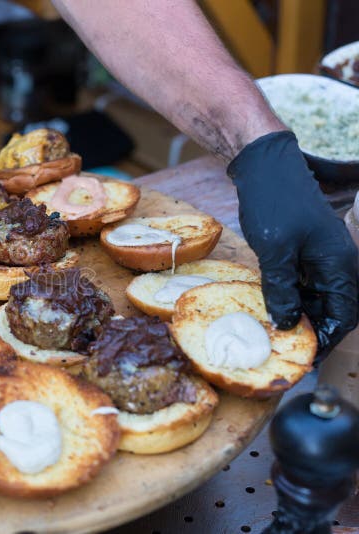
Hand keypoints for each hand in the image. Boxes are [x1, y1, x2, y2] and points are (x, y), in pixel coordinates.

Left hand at [228, 131, 357, 359]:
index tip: (305, 359)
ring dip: (302, 315)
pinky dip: (292, 297)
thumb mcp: (275, 251)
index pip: (343, 316)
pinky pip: (306, 283)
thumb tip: (288, 324)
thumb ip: (282, 289)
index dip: (327, 340)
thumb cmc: (274, 204)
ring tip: (277, 333)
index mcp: (340, 265)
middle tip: (288, 350)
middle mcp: (338, 263)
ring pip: (319, 298)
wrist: (266, 167)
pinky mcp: (306, 251)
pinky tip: (272, 307)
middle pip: (334, 310)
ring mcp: (323, 256)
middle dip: (315, 331)